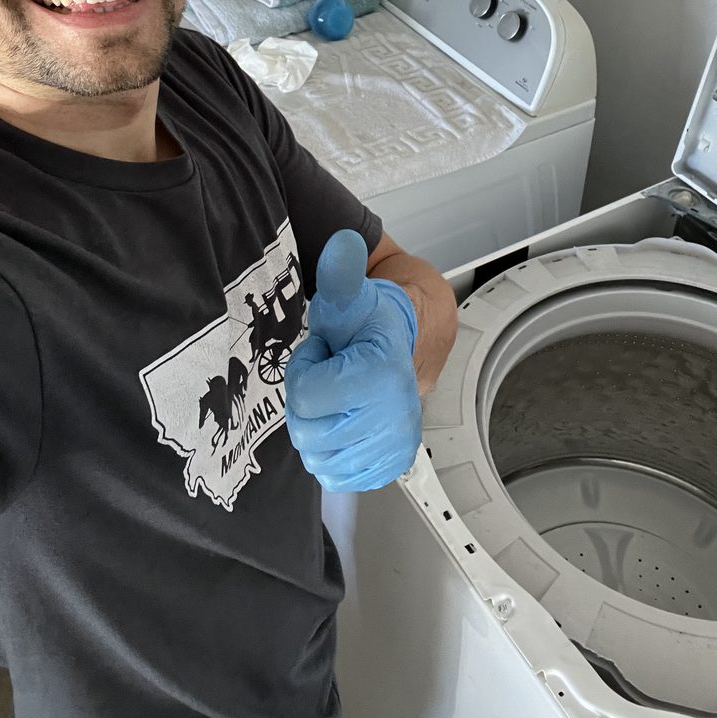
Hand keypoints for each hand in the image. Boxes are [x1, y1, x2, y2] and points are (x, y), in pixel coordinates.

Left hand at [285, 230, 420, 492]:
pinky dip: (331, 453)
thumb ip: (341, 274)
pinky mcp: (386, 470)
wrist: (412, 350)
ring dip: (320, 426)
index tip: (328, 354)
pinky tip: (345, 423)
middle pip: (307, 430)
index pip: (304, 396)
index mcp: (381, 377)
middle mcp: (392, 420)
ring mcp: (391, 450)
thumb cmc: (373, 326)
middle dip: (311, 400)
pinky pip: (333, 474)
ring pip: (316, 455)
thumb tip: (342, 242)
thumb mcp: (351, 298)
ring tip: (340, 396)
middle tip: (333, 375)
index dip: (308, 370)